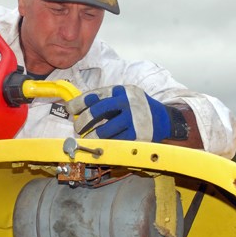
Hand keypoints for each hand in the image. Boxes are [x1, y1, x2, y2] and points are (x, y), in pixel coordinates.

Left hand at [65, 85, 183, 142]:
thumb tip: (81, 109)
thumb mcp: (125, 98)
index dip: (80, 102)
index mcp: (122, 91)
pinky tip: (101, 145)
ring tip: (89, 138)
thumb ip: (107, 101)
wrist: (165, 120)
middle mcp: (128, 102)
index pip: (96, 95)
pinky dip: (106, 144)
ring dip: (93, 136)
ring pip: (105, 129)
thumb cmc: (139, 109)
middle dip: (84, 120)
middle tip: (77, 128)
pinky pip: (116, 141)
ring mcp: (134, 119)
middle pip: (99, 110)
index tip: (70, 109)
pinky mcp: (137, 135)